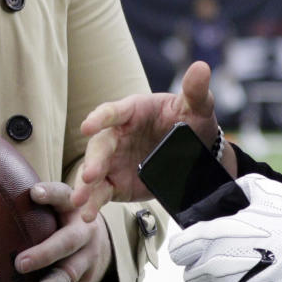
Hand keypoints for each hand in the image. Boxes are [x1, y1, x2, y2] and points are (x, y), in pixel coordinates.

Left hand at [10, 182, 111, 281]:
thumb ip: (35, 197)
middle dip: (46, 253)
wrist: (102, 241)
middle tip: (20, 263)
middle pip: (68, 243)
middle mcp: (84, 234)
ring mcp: (86, 263)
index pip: (63, 197)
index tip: (33, 193)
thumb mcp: (57, 201)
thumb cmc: (63, 217)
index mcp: (74, 209)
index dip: (51, 194)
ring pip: (67, 280)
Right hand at [72, 60, 220, 221]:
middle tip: (90, 175)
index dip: (100, 118)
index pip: (114, 112)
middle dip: (93, 160)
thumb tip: (201, 67)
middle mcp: (119, 134)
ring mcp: (115, 159)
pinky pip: (101, 191)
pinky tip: (87, 214)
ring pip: (95, 170)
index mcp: (134, 111)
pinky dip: (93, 203)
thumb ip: (196, 91)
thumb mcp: (197, 107)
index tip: (87, 126)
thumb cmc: (191, 123)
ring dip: (85, 185)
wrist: (195, 153)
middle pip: (100, 145)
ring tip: (80, 201)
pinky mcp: (116, 182)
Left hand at [168, 174, 281, 281]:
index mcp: (214, 238)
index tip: (198, 249)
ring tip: (260, 271)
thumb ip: (239, 189)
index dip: (188, 249)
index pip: (179, 251)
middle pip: (193, 277)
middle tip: (232, 260)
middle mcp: (217, 268)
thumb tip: (229, 192)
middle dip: (207, 270)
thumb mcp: (265, 191)